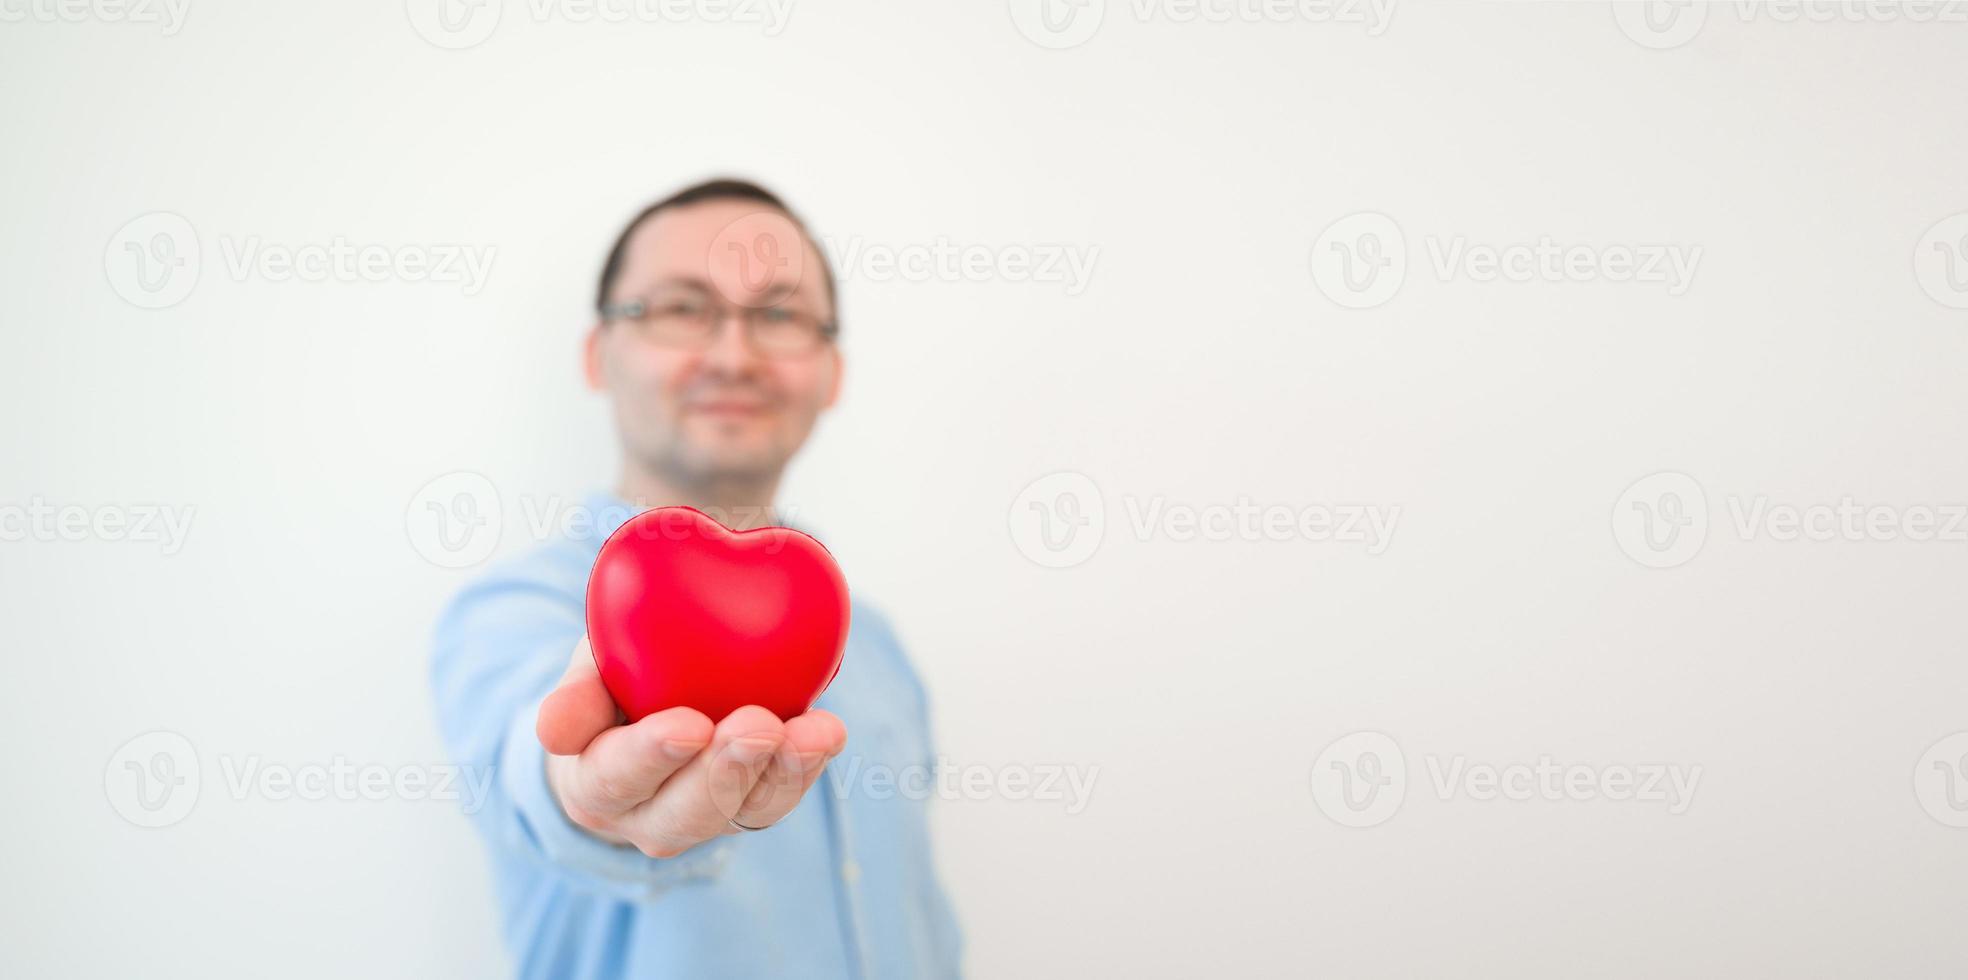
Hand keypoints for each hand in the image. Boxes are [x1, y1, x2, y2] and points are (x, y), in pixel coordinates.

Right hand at [535, 637, 847, 856]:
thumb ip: (578, 694)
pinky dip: (806, 768)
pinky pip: (778, 801)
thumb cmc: (612, 685)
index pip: (613, 777)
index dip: (651, 755)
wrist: (642, 717)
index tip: (689, 725)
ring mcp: (702, 819)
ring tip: (813, 733)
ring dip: (781, 773)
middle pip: (685, 809)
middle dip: (726, 770)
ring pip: (741, 812)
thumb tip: (553, 729)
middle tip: (758, 727)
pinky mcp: (747, 809)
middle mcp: (645, 817)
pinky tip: (827, 734)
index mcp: (592, 782)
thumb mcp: (587, 674)